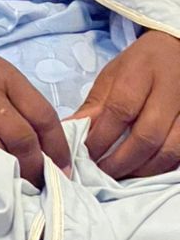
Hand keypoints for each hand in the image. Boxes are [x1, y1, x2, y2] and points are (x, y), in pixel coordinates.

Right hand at [0, 9, 69, 185]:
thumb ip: (13, 99)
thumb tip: (40, 141)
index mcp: (7, 75)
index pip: (44, 115)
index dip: (58, 147)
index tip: (64, 169)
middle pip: (24, 135)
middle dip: (37, 166)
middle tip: (41, 185)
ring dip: (12, 171)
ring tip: (19, 187)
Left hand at [75, 30, 179, 177]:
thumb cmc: (142, 64)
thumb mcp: (113, 74)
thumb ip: (95, 105)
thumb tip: (69, 131)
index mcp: (142, 73)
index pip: (120, 111)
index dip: (100, 139)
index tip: (84, 155)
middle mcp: (170, 91)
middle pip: (147, 136)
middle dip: (120, 161)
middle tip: (101, 172)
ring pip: (169, 151)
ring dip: (142, 170)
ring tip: (120, 175)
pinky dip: (162, 167)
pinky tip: (143, 170)